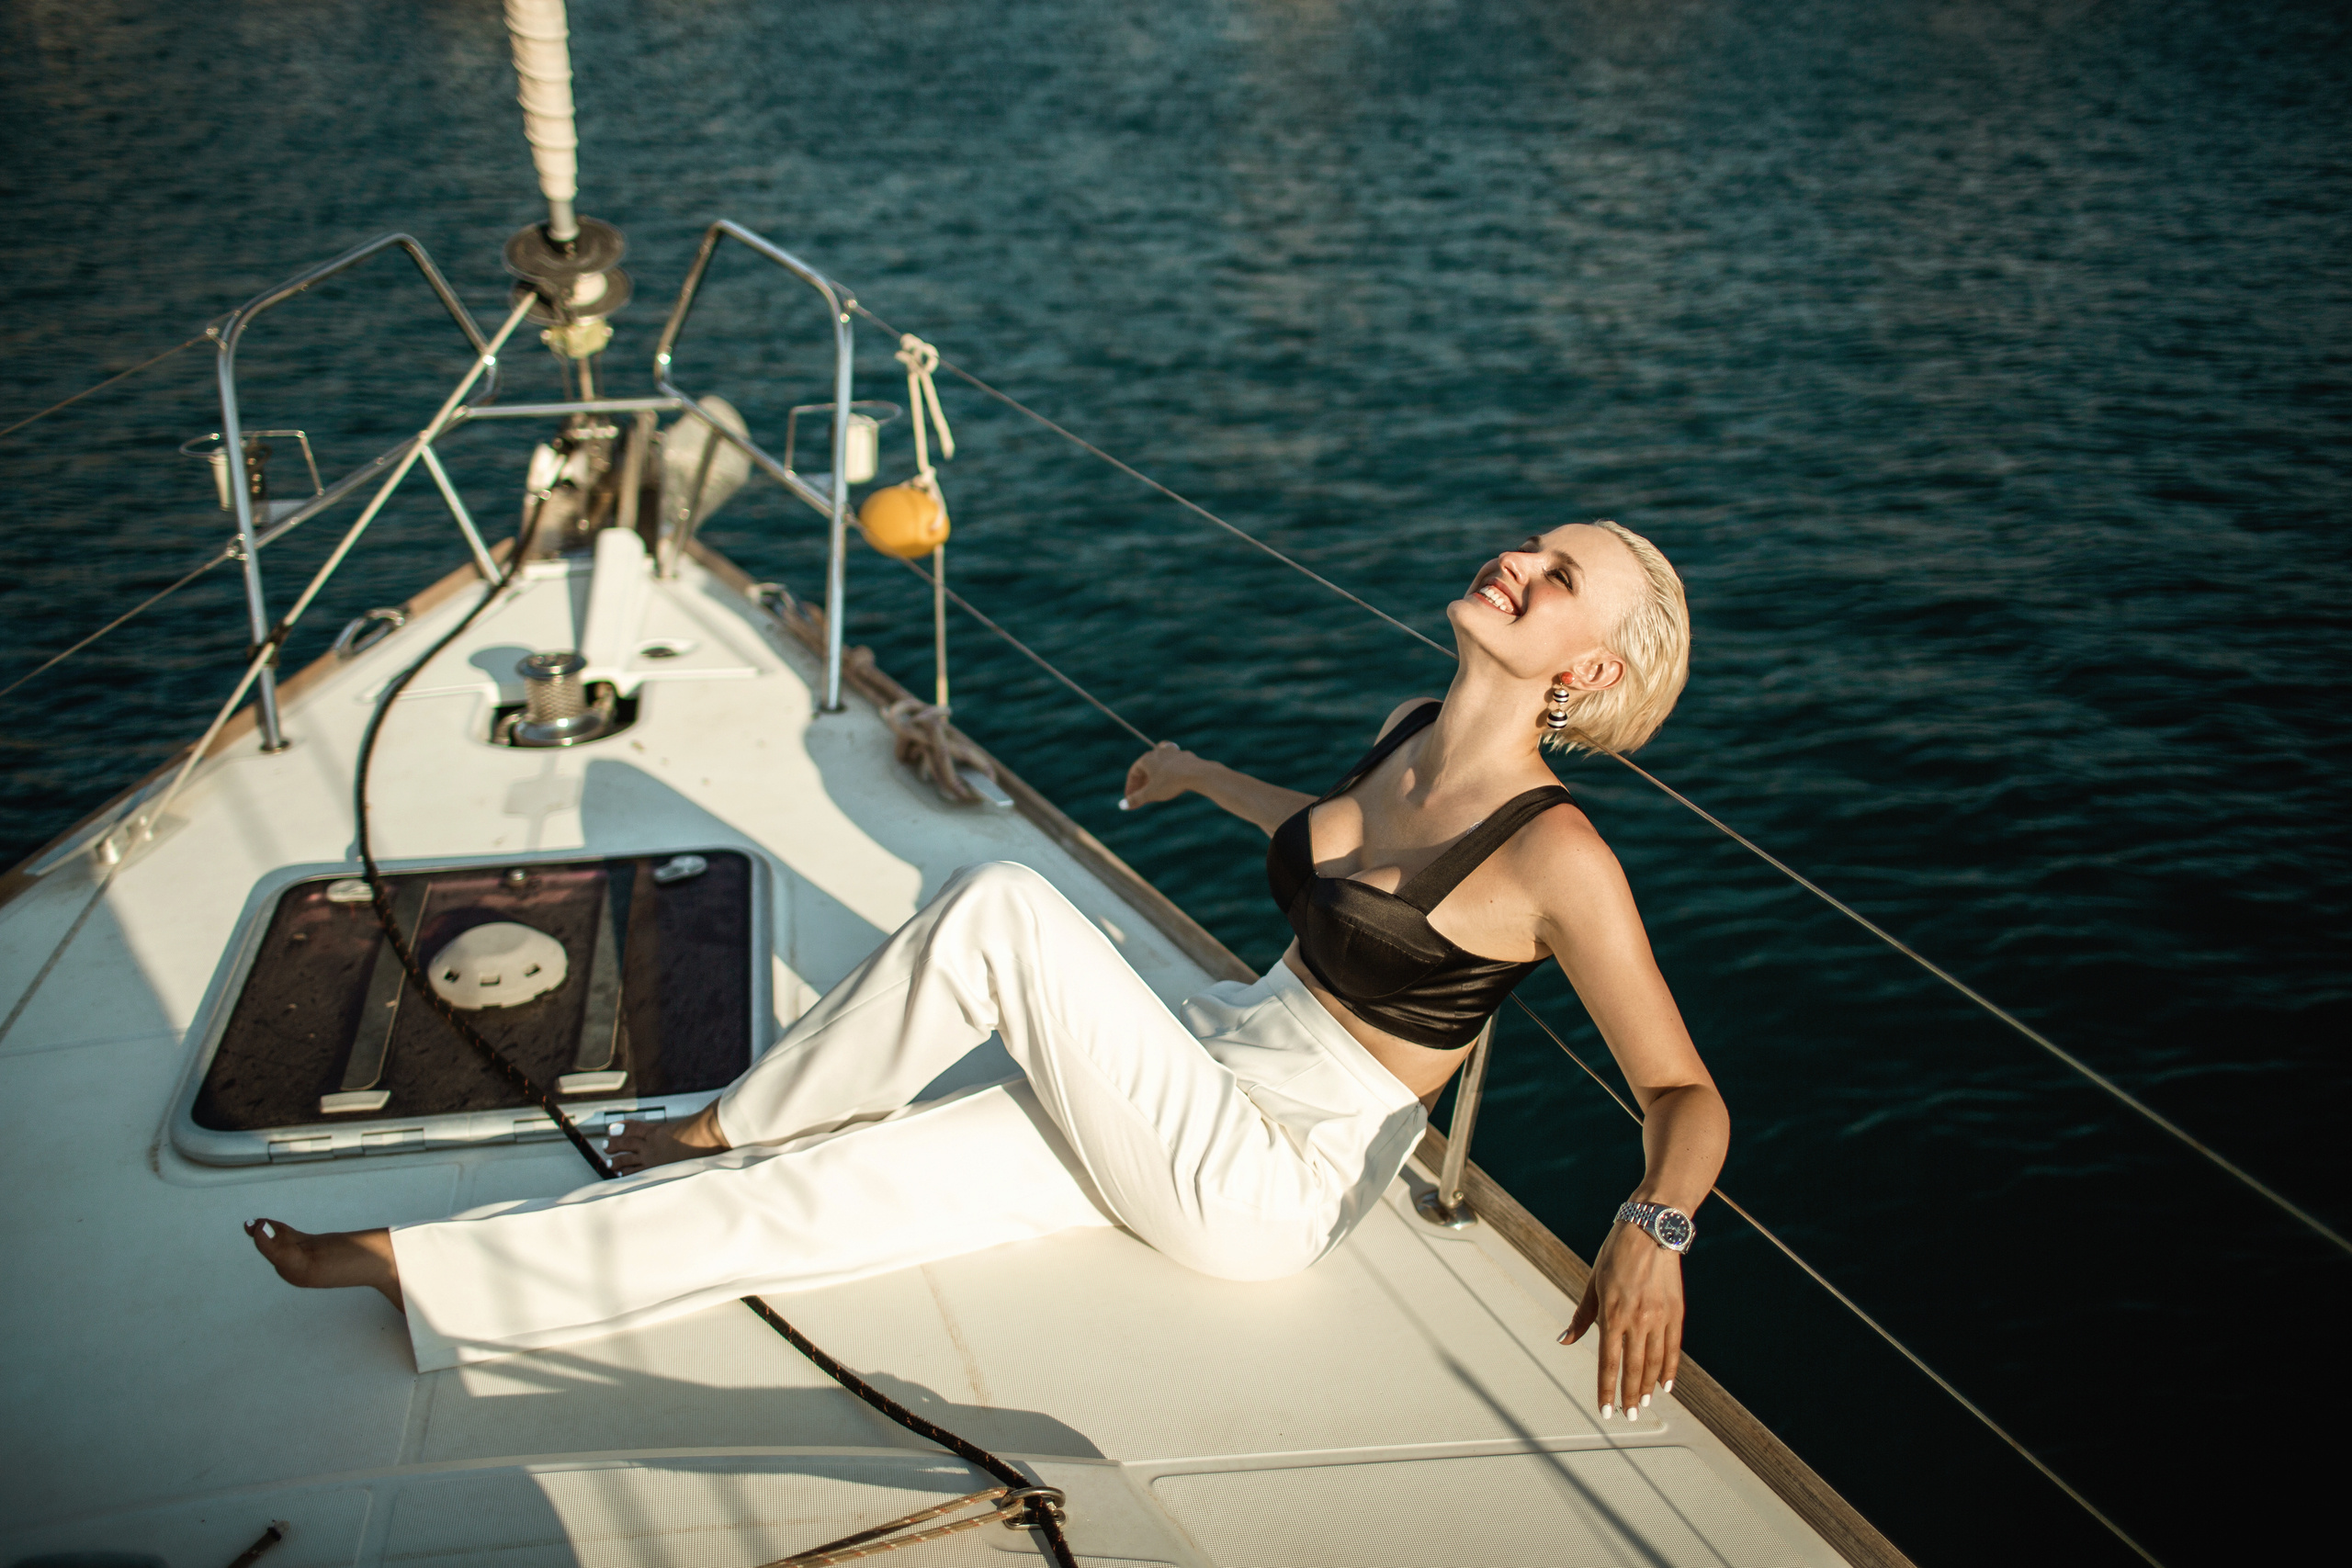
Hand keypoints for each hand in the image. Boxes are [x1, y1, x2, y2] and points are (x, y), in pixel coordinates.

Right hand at [1121, 741, 1195, 808]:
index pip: (1134, 772)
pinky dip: (1169, 771)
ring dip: (1155, 774)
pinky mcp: (1185, 756)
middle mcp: (1158, 752)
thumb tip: (1122, 805)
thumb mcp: (1151, 794)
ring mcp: (1172, 752)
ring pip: (1160, 762)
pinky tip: (1173, 778)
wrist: (1197, 773)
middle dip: (1142, 781)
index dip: (1131, 786)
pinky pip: (1173, 763)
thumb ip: (1136, 799)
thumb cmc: (1171, 782)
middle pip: (1146, 767)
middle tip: (1141, 794)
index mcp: (1147, 759)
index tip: (1130, 797)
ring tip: (1155, 783)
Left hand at [1559, 1221, 1684, 1417]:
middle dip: (1630, 1396)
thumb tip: (1564, 1340)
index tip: (1606, 1410)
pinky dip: (1670, 1368)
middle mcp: (1637, 1319)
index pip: (1608, 1362)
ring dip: (1648, 1386)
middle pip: (1633, 1368)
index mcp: (1611, 1313)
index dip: (1607, 1389)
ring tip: (1645, 1403)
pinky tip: (1666, 1384)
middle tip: (1629, 1416)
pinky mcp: (1676, 1311)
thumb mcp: (1593, 1283)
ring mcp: (1659, 1317)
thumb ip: (1582, 1316)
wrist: (1650, 1229)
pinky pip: (1673, 1347)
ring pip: (1654, 1362)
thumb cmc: (1615, 1254)